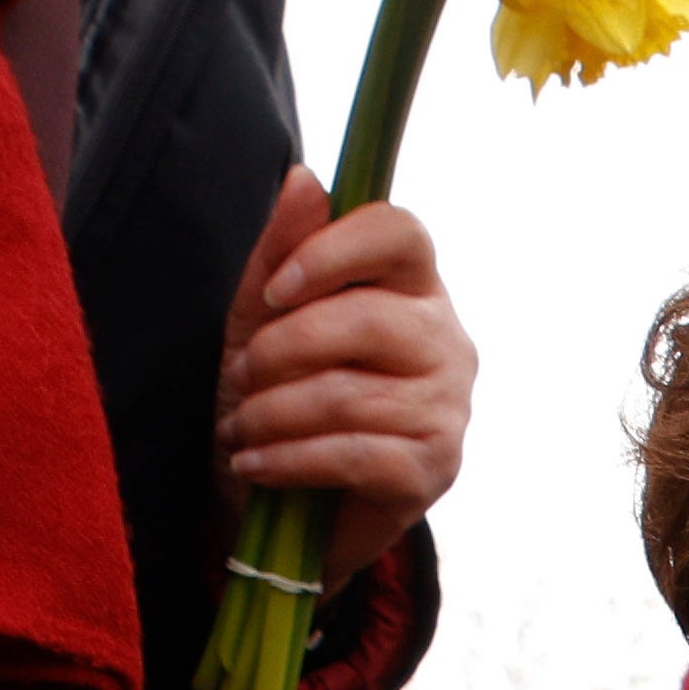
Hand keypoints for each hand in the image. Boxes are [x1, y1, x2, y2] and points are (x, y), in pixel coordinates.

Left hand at [219, 172, 474, 595]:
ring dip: (272, 413)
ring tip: (240, 428)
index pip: (400, 233)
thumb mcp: (261, 319)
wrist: (284, 511)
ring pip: (348, 394)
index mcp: (412, 288)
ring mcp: (448, 409)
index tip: (277, 291)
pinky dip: (288, 459)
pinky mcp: (433, 470)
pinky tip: (255, 463)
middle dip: (281, 349)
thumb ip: (281, 250)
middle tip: (242, 374)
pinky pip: (353, 454)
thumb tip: (305, 178)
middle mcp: (445, 342)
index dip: (333, 251)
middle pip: (367, 319)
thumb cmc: (279, 399)